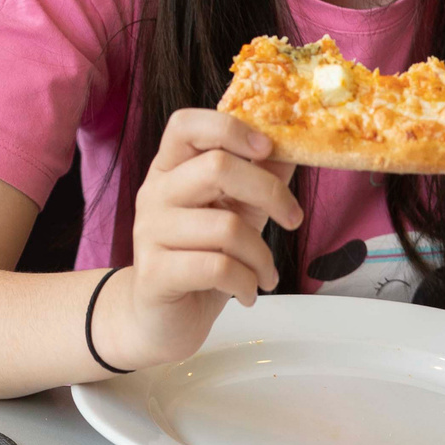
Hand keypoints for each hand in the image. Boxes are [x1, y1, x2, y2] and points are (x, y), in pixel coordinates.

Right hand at [110, 109, 302, 369]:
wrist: (158, 319)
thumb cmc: (199, 260)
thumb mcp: (233, 213)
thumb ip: (257, 181)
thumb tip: (293, 148)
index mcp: (170, 170)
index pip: (185, 125)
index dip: (229, 128)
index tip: (267, 149)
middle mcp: (155, 193)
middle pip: (217, 167)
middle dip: (270, 193)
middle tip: (293, 220)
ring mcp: (150, 232)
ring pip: (226, 227)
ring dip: (262, 256)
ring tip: (266, 275)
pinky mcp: (155, 272)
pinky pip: (218, 267)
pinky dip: (246, 283)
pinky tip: (246, 293)